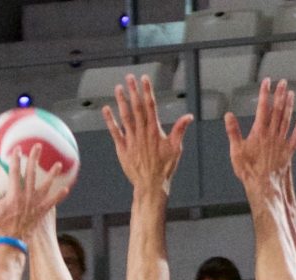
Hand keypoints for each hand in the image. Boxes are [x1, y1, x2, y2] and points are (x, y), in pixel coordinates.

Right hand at [0, 138, 76, 244]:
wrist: (10, 245)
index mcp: (14, 195)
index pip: (15, 172)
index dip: (15, 159)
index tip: (17, 148)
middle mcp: (26, 198)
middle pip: (32, 173)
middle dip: (35, 158)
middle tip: (38, 146)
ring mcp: (35, 206)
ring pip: (45, 186)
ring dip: (52, 174)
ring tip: (58, 164)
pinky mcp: (41, 214)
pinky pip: (52, 203)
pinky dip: (59, 196)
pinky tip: (66, 189)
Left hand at [100, 72, 191, 196]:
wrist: (151, 186)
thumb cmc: (165, 168)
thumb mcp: (176, 149)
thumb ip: (180, 130)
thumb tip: (189, 116)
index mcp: (155, 131)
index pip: (151, 106)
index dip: (147, 91)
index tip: (144, 78)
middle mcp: (142, 133)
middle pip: (137, 108)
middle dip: (133, 91)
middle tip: (129, 77)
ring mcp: (131, 140)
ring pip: (125, 117)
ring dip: (121, 102)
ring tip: (118, 88)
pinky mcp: (123, 149)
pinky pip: (115, 132)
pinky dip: (110, 120)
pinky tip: (107, 109)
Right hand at [224, 78, 295, 198]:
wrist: (263, 186)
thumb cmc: (248, 171)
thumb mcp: (236, 150)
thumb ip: (233, 131)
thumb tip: (228, 116)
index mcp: (259, 131)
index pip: (263, 107)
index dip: (265, 93)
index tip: (267, 82)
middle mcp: (272, 134)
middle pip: (277, 109)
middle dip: (280, 94)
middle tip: (283, 82)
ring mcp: (281, 142)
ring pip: (287, 119)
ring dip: (289, 105)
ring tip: (291, 94)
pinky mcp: (288, 152)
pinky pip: (295, 137)